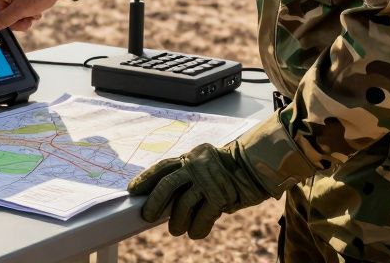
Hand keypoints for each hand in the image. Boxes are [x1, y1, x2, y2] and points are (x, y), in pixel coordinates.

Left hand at [127, 142, 268, 238]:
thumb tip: (165, 202)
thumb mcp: (204, 166)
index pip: (162, 167)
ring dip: (177, 222)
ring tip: (177, 230)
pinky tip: (196, 232)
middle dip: (155, 203)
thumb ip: (187, 178)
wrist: (256, 168)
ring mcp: (208, 180)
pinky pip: (203, 217)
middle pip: (167, 185)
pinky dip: (197, 228)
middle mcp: (196, 166)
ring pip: (183, 205)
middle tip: (147, 216)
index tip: (133, 190)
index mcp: (189, 157)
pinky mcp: (220, 195)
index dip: (145, 179)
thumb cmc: (228, 172)